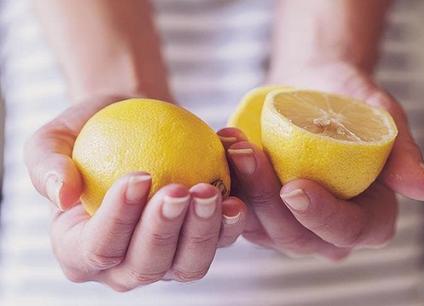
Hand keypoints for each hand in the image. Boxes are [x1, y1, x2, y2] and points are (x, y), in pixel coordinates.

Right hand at [24, 99, 246, 290]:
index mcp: (80, 250)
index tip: (139, 176)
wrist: (135, 127)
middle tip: (179, 189)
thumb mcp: (54, 139)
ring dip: (203, 233)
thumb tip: (61, 195)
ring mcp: (165, 259)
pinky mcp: (197, 242)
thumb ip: (47, 164)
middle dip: (164, 231)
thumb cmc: (91, 134)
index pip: (99, 247)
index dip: (119, 219)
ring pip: (188, 265)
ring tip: (209, 192)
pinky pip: (218, 243)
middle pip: (147, 266)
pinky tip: (235, 199)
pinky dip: (229, 225)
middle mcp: (123, 266)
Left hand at [218, 62, 423, 259]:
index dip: (322, 216)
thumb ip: (402, 153)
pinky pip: (239, 212)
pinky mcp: (259, 212)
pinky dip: (228, 185)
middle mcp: (325, 230)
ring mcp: (288, 224)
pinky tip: (225, 150)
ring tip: (234, 145)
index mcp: (366, 218)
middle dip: (267, 199)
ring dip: (242, 189)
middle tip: (250, 152)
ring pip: (261, 228)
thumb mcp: (381, 115)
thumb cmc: (349, 101)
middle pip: (295, 236)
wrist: (309, 90)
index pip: (348, 231)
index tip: (295, 187)